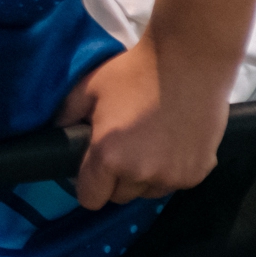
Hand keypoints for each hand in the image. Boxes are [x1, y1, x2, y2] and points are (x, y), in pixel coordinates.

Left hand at [55, 43, 230, 209]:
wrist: (190, 58)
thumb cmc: (135, 71)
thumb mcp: (88, 89)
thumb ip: (66, 116)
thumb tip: (56, 133)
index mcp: (107, 157)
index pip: (90, 199)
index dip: (90, 184)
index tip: (95, 166)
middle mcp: (140, 174)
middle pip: (120, 196)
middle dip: (118, 179)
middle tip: (125, 149)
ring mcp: (173, 175)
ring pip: (149, 192)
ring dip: (146, 177)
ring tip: (151, 145)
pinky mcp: (199, 171)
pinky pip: (177, 182)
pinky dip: (173, 170)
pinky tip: (174, 143)